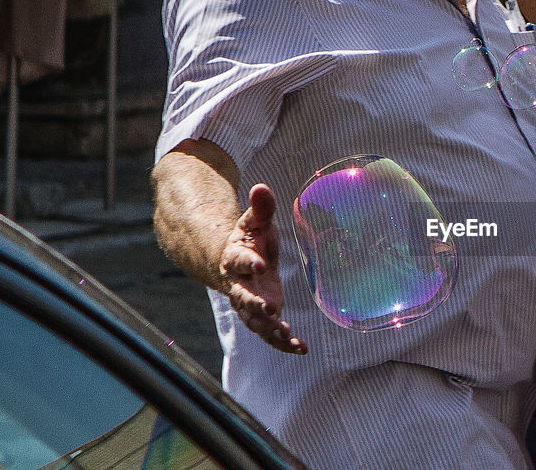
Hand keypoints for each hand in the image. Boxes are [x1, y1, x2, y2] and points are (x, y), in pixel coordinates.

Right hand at [221, 184, 307, 354]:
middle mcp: (238, 285)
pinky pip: (269, 333)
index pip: (239, 261)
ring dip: (271, 330)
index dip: (248, 263)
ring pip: (255, 321)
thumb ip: (260, 208)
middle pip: (242, 297)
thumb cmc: (249, 238)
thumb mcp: (255, 222)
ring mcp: (248, 303)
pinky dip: (282, 342)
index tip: (260, 265)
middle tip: (270, 309)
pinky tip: (300, 348)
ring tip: (289, 336)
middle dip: (255, 304)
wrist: (235, 261)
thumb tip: (262, 187)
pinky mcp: (260, 315)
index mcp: (235, 258)